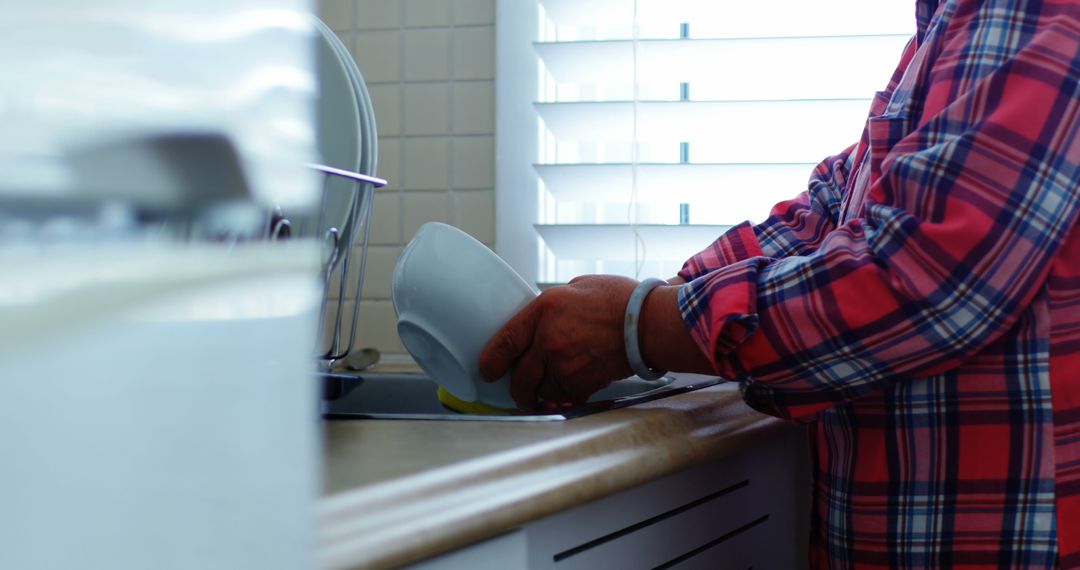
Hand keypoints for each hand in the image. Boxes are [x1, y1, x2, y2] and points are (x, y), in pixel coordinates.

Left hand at [478, 275, 636, 410]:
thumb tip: (546, 318)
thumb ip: (554, 306)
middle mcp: (548, 339)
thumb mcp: (577, 286)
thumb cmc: (620, 300)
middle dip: (518, 389)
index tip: (487, 370)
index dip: (492, 360)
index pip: (505, 340)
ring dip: (543, 393)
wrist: (647, 322)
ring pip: (542, 390)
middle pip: (520, 377)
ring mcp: (564, 364)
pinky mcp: (582, 383)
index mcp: (544, 309)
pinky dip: (565, 398)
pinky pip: (565, 397)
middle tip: (519, 392)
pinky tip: (570, 393)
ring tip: (548, 392)